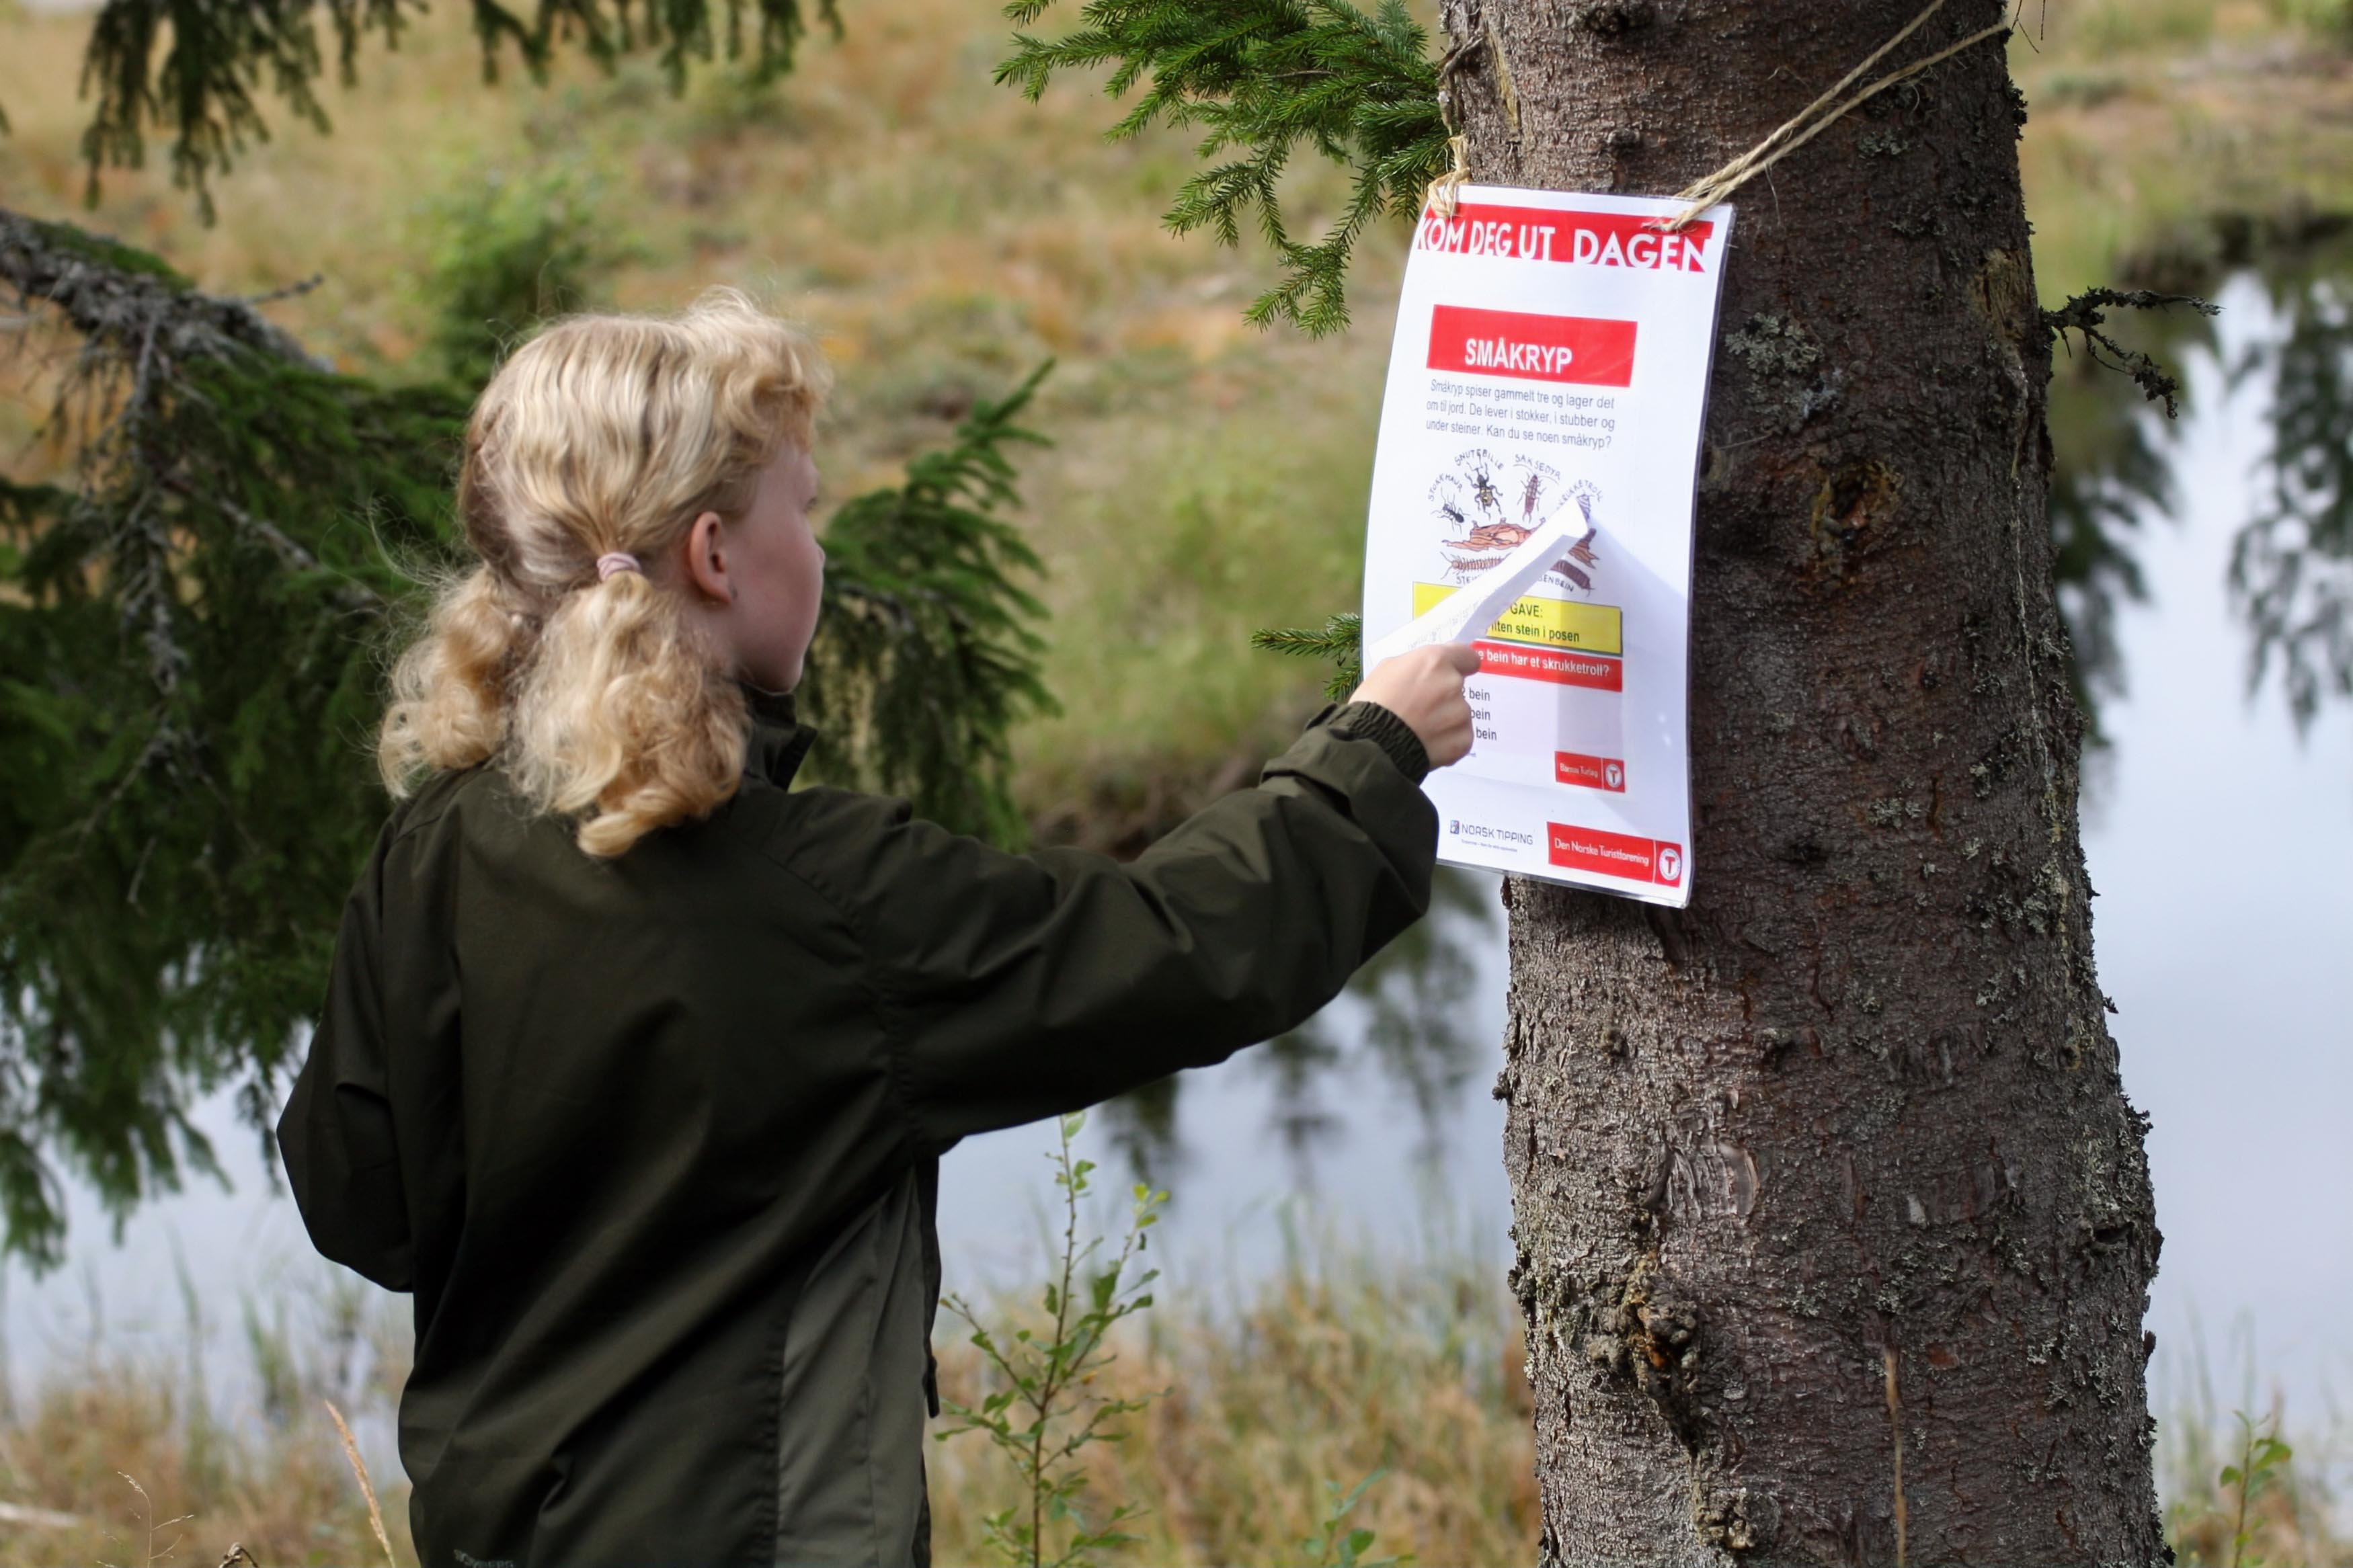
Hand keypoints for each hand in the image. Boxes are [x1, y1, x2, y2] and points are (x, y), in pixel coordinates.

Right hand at [1351, 642, 1480, 767]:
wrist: (1371, 745)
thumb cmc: (1373, 703)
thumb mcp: (1387, 670)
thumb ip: (1416, 666)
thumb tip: (1427, 671)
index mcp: (1435, 661)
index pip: (1467, 657)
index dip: (1460, 666)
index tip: (1449, 676)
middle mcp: (1453, 684)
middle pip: (1457, 688)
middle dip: (1443, 696)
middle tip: (1419, 709)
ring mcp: (1461, 714)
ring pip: (1458, 714)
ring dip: (1445, 721)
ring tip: (1419, 731)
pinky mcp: (1463, 740)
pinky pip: (1460, 737)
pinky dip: (1447, 742)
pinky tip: (1426, 745)